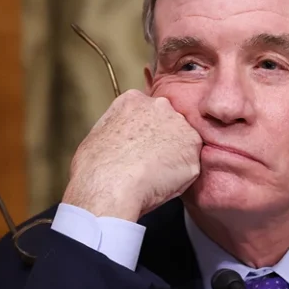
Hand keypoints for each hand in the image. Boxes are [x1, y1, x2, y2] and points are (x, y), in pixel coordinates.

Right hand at [62, 90, 201, 221]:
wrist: (110, 187)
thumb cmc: (96, 168)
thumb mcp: (98, 135)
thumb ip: (119, 128)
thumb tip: (122, 138)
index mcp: (134, 100)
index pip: (148, 113)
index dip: (146, 133)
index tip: (140, 147)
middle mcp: (161, 106)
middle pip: (169, 123)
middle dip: (164, 140)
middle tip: (149, 163)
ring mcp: (180, 126)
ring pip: (183, 142)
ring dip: (175, 157)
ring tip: (155, 176)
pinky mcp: (193, 148)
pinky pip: (190, 164)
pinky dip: (181, 176)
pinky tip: (163, 183)